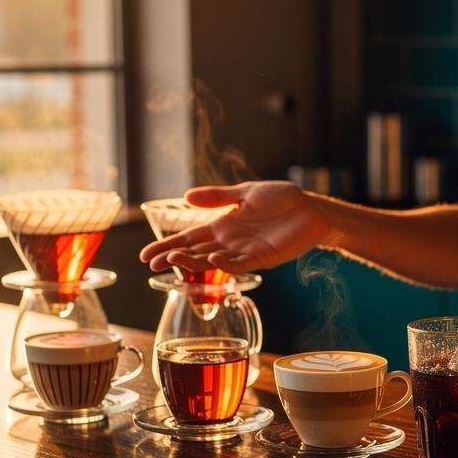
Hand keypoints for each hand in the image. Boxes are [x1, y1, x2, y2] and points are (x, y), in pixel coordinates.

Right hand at [139, 181, 331, 273]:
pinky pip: (241, 264)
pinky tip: (211, 261)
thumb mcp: (245, 193)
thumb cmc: (282, 199)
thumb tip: (187, 196)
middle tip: (151, 263)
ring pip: (213, 262)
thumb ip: (218, 196)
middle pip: (195, 253)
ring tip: (174, 259)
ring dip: (194, 262)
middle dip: (173, 258)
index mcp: (223, 226)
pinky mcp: (264, 258)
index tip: (145, 256)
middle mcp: (230, 242)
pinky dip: (225, 265)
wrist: (312, 208)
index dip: (167, 246)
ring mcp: (246, 252)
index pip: (189, 239)